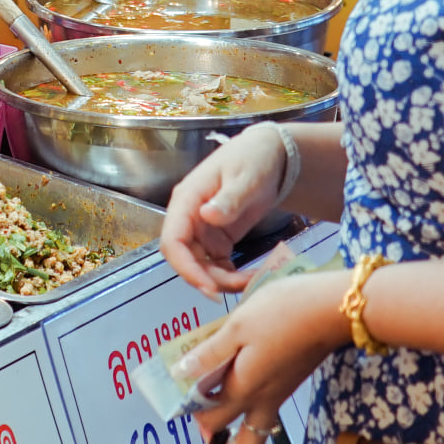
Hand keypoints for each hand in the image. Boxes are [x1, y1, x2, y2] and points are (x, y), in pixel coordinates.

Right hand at [160, 126, 290, 296]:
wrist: (270, 155)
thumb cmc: (253, 158)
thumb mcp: (245, 176)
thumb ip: (228, 198)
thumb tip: (208, 216)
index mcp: (187, 201)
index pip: (172, 241)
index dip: (186, 268)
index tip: (209, 287)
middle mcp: (189, 218)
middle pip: (185, 259)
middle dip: (208, 279)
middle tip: (240, 288)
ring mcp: (203, 230)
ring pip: (202, 266)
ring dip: (223, 280)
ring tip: (254, 281)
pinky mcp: (218, 238)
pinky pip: (218, 265)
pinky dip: (233, 276)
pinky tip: (253, 277)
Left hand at [180, 272, 350, 443]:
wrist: (332, 309)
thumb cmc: (280, 313)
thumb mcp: (237, 327)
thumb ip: (210, 354)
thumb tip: (181, 375)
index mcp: (243, 390)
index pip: (213, 421)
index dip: (194, 416)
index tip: (181, 400)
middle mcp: (263, 401)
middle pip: (244, 442)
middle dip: (221, 437)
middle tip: (203, 417)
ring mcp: (282, 393)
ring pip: (260, 428)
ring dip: (240, 428)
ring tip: (222, 404)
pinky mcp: (294, 381)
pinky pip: (269, 408)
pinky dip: (254, 406)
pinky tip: (244, 377)